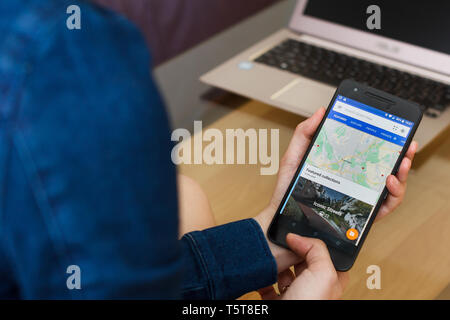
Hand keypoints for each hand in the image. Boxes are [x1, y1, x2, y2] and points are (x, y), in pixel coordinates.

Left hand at [254, 107, 417, 271]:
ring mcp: (358, 200)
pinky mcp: (358, 218)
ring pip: (390, 189)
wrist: (281, 218)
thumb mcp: (294, 157)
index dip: (385, 143)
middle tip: (408, 146)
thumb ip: (305, 134)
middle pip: (384, 170)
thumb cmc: (287, 189)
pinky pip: (383, 209)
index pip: (368, 155)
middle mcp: (354, 184)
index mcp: (343, 168)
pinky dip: (393, 196)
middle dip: (401, 157)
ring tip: (401, 164)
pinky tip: (389, 183)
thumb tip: (322, 111)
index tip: (394, 131)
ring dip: (402, 175)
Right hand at [259, 233, 348, 299]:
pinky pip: (268, 284)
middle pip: (302, 259)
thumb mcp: (323, 273)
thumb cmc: (309, 306)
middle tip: (281, 242)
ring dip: (276, 262)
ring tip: (270, 255)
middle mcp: (314, 286)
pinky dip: (263, 278)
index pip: (324, 252)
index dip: (312, 241)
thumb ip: (316, 249)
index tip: (298, 232)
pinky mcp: (278, 300)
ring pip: (285, 270)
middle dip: (291, 249)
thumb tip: (298, 237)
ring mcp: (295, 294)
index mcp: (330, 279)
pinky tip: (262, 272)